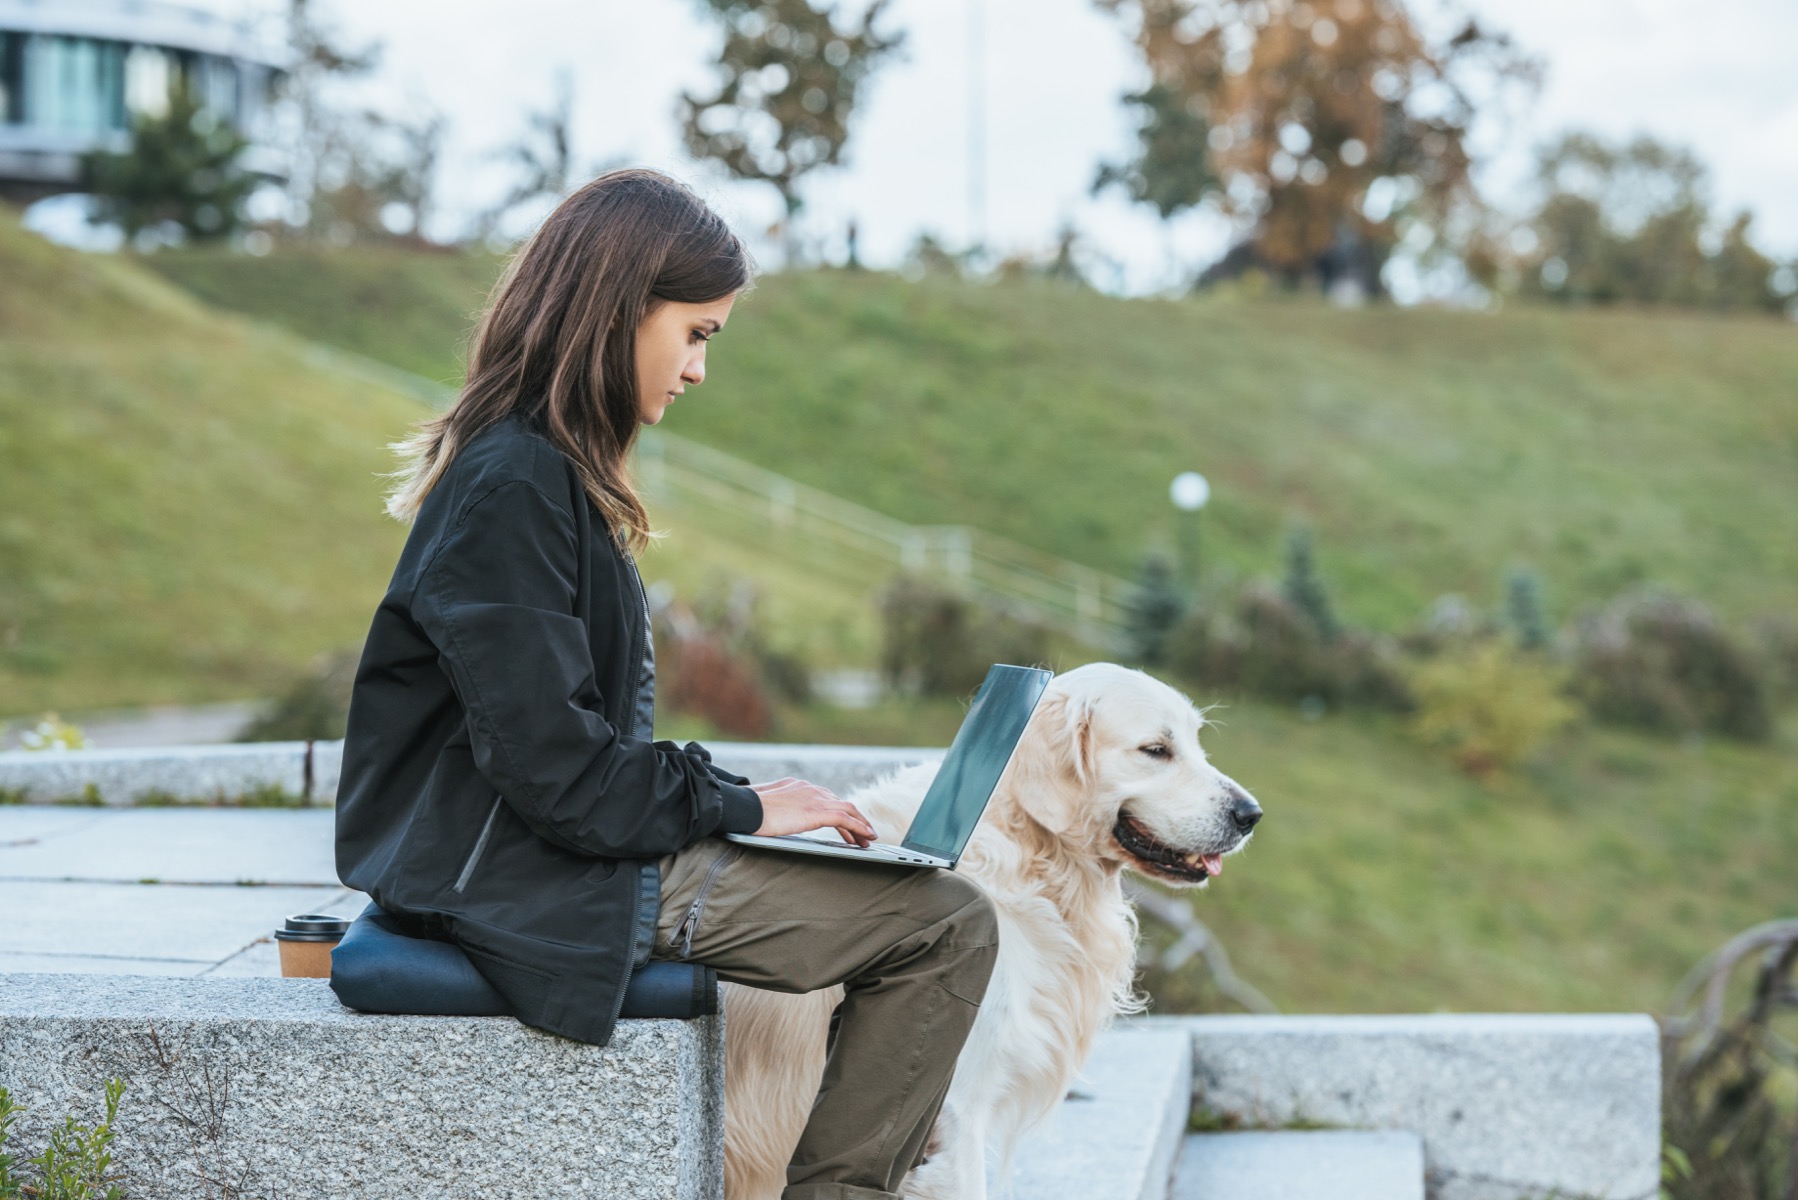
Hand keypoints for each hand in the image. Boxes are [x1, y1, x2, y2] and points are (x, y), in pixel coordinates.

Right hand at [750, 777, 875, 846]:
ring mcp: (814, 798)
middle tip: (862, 834)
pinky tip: (865, 837)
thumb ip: (774, 807)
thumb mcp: (762, 805)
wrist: (744, 808)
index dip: (837, 811)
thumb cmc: (746, 809)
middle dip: (854, 819)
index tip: (844, 824)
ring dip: (861, 825)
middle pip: (839, 803)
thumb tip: (770, 815)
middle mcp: (809, 788)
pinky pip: (845, 819)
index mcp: (797, 786)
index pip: (825, 798)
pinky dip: (858, 828)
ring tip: (868, 838)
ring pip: (848, 810)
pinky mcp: (816, 812)